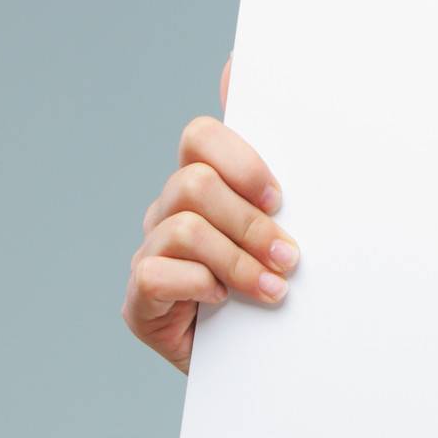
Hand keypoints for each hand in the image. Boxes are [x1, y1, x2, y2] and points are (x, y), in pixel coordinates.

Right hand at [122, 54, 299, 373]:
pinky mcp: (139, 298)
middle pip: (193, 182)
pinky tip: (225, 302)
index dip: (240, 160)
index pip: (201, 136)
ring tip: (276, 289)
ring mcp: (151, 252)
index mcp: (207, 183)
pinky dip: (200, 285)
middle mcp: (170, 210)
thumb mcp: (297, 227)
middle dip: (250, 222)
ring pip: (183, 227)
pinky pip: (155, 272)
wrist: (266, 361)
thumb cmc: (282, 281)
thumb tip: (249, 75)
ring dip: (238, 260)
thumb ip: (288, 175)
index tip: (281, 198)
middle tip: (290, 257)